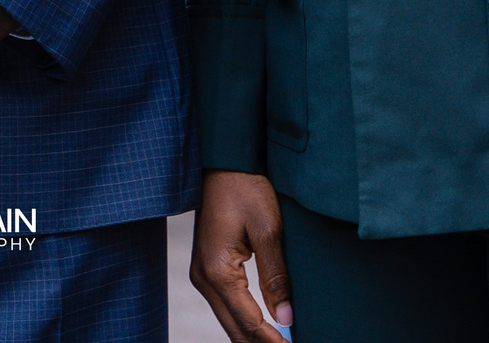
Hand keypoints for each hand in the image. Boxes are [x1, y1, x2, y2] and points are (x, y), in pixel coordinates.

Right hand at [191, 170, 291, 342]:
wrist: (224, 162)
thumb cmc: (245, 188)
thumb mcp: (268, 231)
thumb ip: (276, 278)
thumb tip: (287, 319)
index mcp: (218, 272)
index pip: (249, 323)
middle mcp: (204, 278)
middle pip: (235, 330)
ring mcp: (201, 274)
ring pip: (229, 321)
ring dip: (253, 336)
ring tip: (282, 342)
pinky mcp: (207, 268)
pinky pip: (226, 306)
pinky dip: (245, 322)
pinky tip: (265, 327)